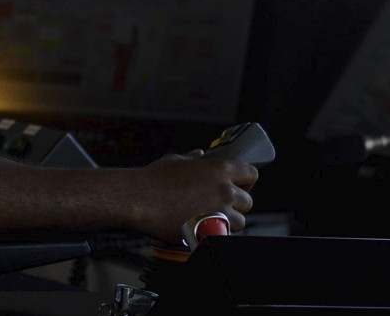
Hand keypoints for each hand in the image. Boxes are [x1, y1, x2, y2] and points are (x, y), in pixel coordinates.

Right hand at [129, 150, 257, 242]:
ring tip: (211, 217)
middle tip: (220, 203)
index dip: (245, 180)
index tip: (238, 184)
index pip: (251, 174)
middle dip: (237, 203)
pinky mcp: (211, 230)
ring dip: (229, 220)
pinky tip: (204, 227)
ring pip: (240, 221)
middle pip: (248, 201)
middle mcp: (225, 190)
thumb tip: (199, 155)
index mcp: (220, 169)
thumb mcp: (175, 160)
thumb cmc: (154, 179)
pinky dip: (218, 232)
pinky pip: (226, 234)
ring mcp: (220, 212)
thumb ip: (193, 159)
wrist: (138, 199)